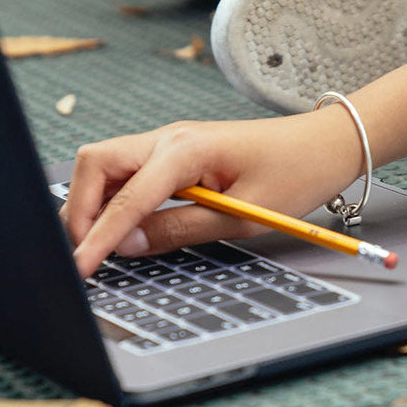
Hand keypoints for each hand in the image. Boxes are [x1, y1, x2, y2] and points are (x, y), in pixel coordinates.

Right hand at [60, 110, 362, 276]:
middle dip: (80, 209)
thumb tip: (128, 246)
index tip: (80, 268)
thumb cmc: (294, 174)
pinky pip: (127, 170)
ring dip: (93, 202)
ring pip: (105, 165)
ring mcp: (168, 141)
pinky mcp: (174, 152)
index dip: (97, 238)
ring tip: (99, 244)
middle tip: (85, 253)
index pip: (125, 198)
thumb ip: (179, 230)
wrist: (326, 143)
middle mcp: (168, 138)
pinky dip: (113, 197)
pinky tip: (123, 225)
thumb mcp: (241, 217)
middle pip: (95, 164)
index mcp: (186, 151)